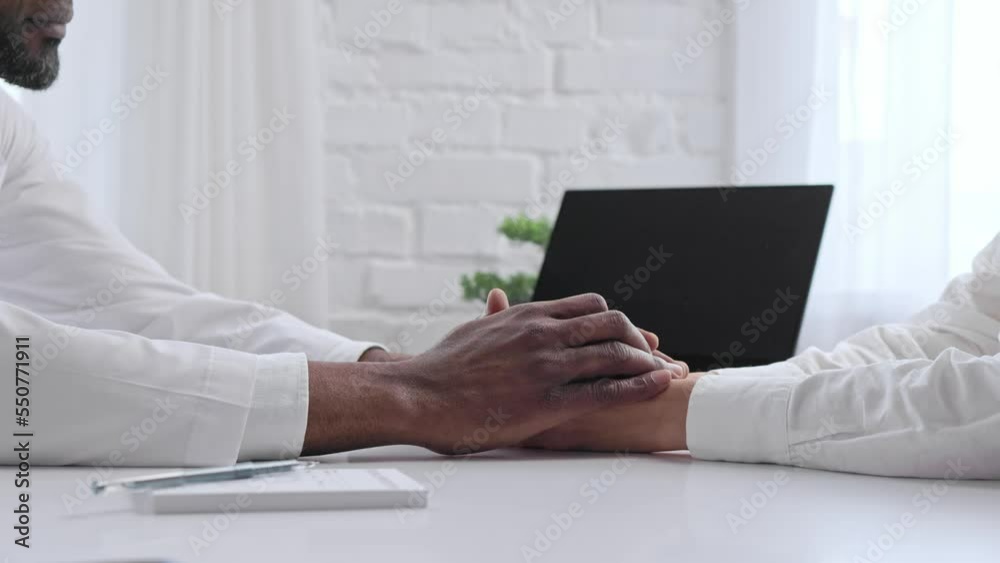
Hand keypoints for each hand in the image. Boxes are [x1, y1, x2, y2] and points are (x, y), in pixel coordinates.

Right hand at [304, 293, 680, 455]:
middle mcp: (542, 332)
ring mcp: (546, 365)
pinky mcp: (547, 400)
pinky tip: (659, 385)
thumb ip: (497, 314)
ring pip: (615, 353)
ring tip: (667, 371)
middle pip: (611, 323)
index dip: (616, 320)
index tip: (629, 335)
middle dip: (638, 339)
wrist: (419, 395)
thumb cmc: (443, 367)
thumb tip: (500, 300)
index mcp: (528, 314)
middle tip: (654, 354)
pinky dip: (639, 386)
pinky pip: (606, 390)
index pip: (590, 305)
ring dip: (647, 361)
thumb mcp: (474, 329)